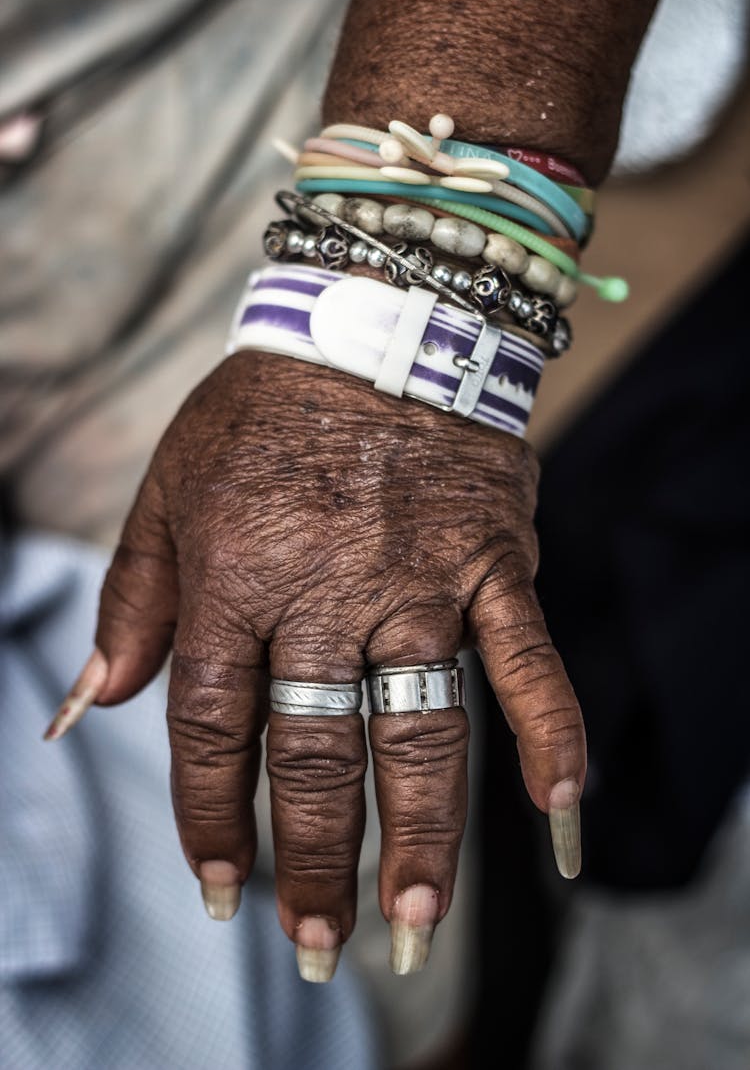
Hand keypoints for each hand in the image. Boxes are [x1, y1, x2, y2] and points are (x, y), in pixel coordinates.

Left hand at [46, 349, 585, 979]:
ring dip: (417, 834)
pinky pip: (526, 658)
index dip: (210, 816)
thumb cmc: (263, 409)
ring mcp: (417, 583)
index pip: (213, 727)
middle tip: (314, 941)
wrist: (375, 315)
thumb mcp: (168, 485)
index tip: (218, 887)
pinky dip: (550, 733)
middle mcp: (325, 595)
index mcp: (235, 578)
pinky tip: (557, 812)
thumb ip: (132, 598)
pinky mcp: (490, 562)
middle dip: (308, 856)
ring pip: (416, 730)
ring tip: (412, 921)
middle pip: (312, 752)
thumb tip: (86, 705)